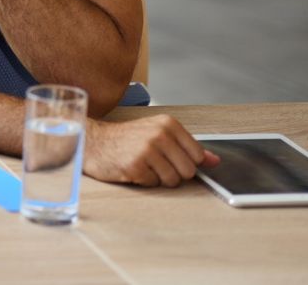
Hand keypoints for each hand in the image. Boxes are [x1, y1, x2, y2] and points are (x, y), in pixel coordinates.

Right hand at [83, 114, 220, 186]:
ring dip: (158, 178)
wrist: (93, 141)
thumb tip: (215, 161)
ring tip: (144, 166)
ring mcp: (147, 150)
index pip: (197, 156)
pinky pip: (153, 183)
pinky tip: (133, 169)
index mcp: (168, 124)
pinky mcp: (135, 166)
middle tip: (154, 163)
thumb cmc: (126, 139)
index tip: (169, 157)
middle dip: (173, 172)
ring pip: (172, 180)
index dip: (184, 162)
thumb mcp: (158, 135)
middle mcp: (159, 134)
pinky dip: (144, 180)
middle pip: (188, 171)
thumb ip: (187, 148)